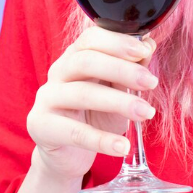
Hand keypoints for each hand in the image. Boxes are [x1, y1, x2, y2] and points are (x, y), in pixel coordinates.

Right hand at [26, 27, 158, 182]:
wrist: (67, 153)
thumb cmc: (94, 116)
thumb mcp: (115, 91)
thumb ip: (129, 70)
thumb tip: (149, 46)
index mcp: (74, 57)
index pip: (91, 39)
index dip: (118, 42)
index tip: (145, 50)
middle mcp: (57, 72)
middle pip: (85, 61)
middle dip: (122, 69)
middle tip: (151, 82)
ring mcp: (47, 99)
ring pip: (82, 94)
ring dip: (119, 102)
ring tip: (146, 113)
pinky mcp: (41, 126)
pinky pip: (74, 132)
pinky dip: (102, 140)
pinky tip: (123, 146)